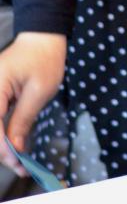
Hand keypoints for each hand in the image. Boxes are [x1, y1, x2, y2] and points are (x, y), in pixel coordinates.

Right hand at [0, 32, 66, 173]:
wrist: (43, 36)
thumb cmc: (44, 58)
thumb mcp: (39, 91)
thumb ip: (23, 121)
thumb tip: (15, 150)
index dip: (3, 148)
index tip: (18, 162)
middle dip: (2, 151)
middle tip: (21, 167)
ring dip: (2, 146)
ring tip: (20, 161)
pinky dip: (2, 136)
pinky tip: (15, 147)